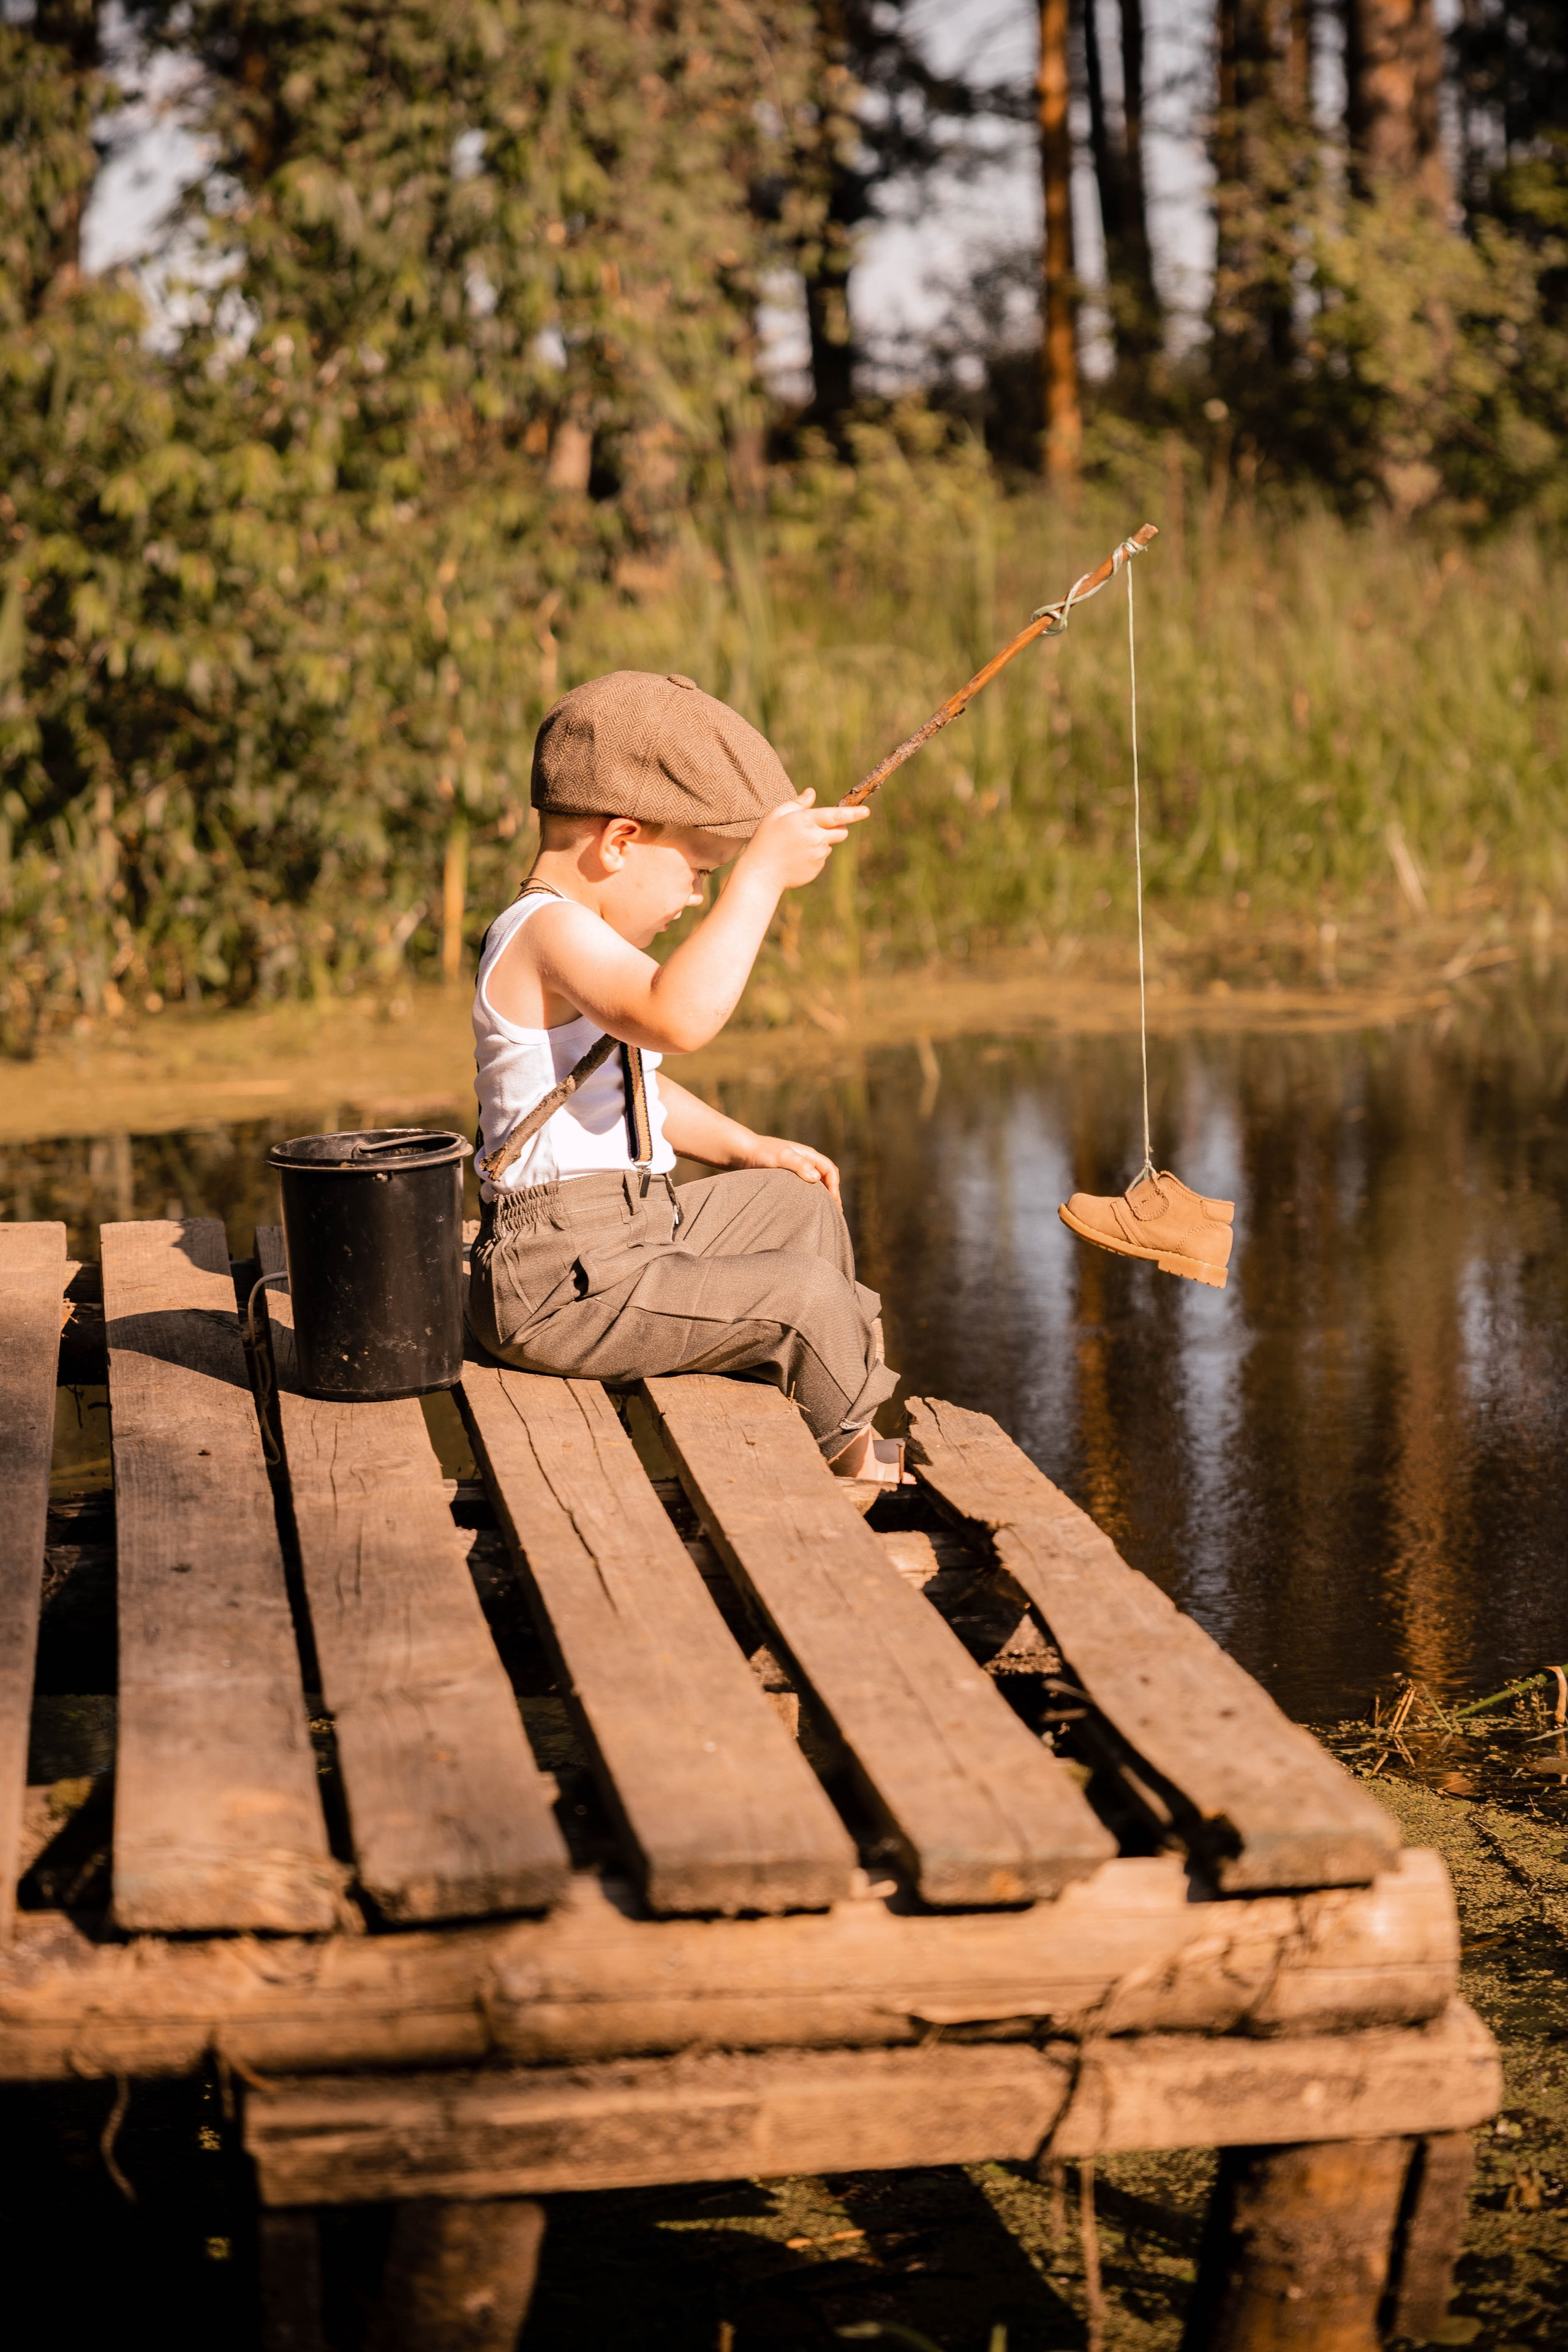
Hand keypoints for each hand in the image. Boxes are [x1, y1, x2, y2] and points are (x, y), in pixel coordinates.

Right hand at [739, 789, 869, 893]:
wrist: (761, 873)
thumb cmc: (766, 840)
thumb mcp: (776, 815)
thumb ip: (798, 804)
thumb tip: (811, 793)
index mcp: (807, 822)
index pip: (837, 816)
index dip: (854, 813)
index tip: (866, 811)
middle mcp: (816, 839)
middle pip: (841, 832)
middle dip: (837, 829)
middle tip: (819, 830)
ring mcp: (818, 856)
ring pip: (828, 846)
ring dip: (819, 843)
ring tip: (795, 847)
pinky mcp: (816, 869)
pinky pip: (820, 860)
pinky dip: (812, 857)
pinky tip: (795, 859)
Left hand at [741, 1133, 842, 1204]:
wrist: (741, 1151)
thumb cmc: (761, 1153)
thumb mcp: (781, 1157)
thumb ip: (799, 1165)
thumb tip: (816, 1178)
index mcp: (808, 1154)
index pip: (830, 1170)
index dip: (835, 1186)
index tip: (833, 1203)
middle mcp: (805, 1160)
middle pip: (826, 1177)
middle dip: (832, 1193)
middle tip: (835, 1212)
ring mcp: (796, 1168)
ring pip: (815, 1182)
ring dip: (822, 1195)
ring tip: (824, 1212)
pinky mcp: (786, 1176)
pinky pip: (803, 1186)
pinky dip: (809, 1196)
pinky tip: (805, 1208)